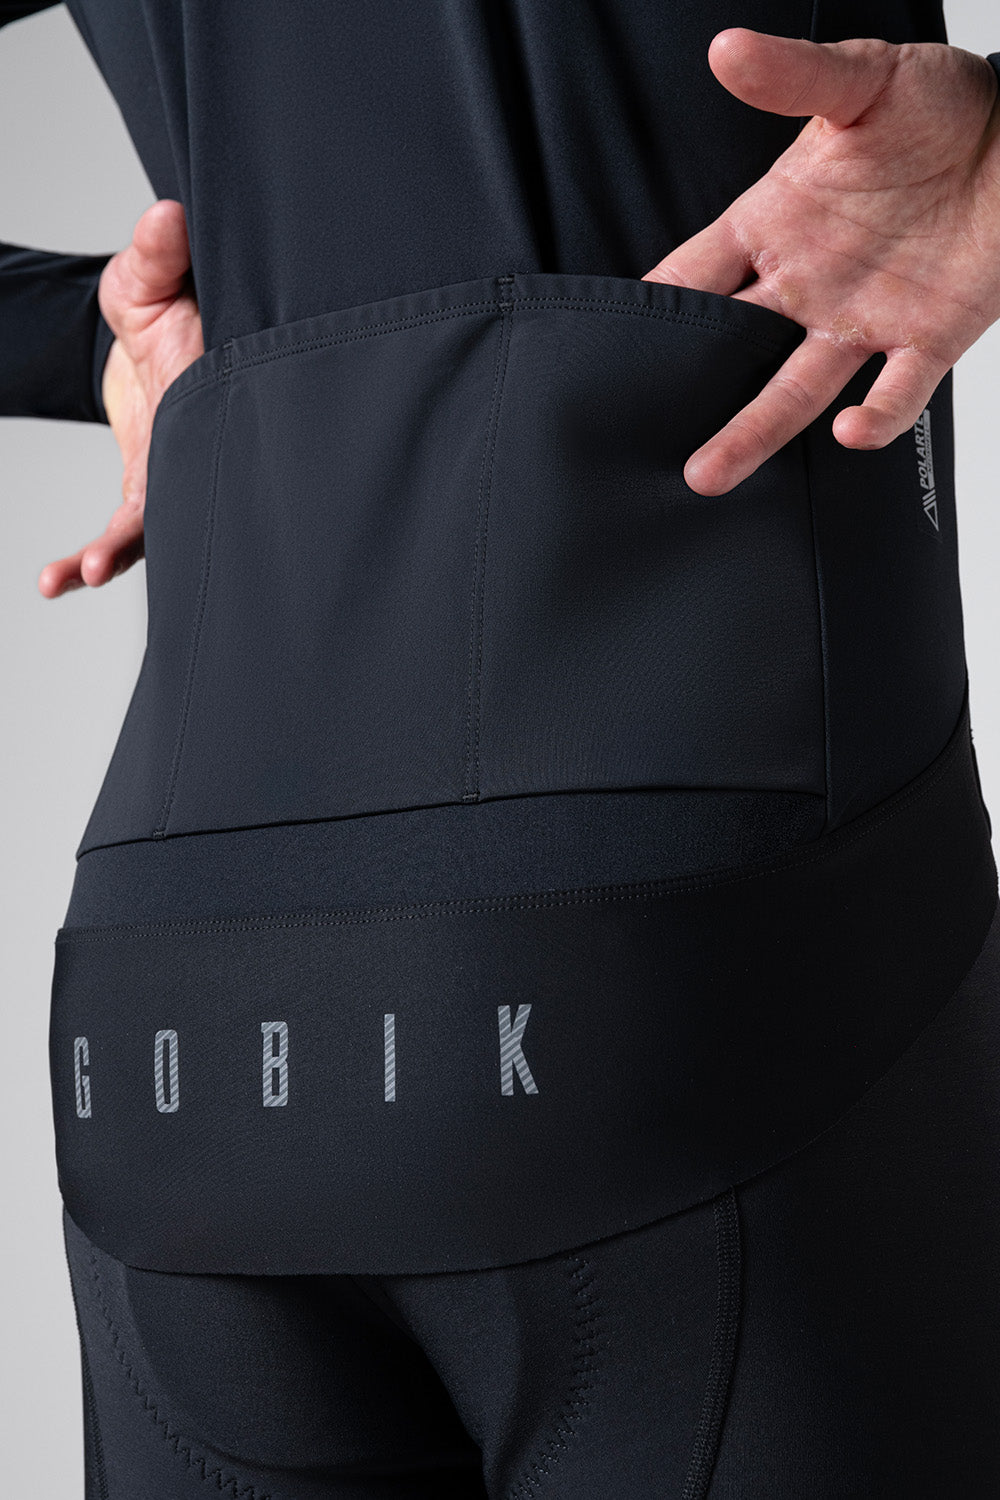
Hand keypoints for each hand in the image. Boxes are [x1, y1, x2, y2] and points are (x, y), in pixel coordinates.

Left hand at [37, 198, 202, 595]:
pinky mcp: (146, 493)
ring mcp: (175, 478)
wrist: (158, 336)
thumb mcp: (154, 280)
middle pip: (200, 498)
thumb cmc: (174, 309)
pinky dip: (91, 560)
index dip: (222, 464)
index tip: (194, 483)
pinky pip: (123, 536)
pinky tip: (54, 582)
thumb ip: (160, 256)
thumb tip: (165, 217)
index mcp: (216, 402)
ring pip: (157, 530)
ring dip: (117, 553)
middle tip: (116, 555)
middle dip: (165, 528)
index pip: (231, 432)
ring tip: (83, 571)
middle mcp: (201, 449)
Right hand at [643, 30, 999, 495]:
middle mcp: (808, 284)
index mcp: (776, 227)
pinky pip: (896, 393)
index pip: (694, 278)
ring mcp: (863, 318)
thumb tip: (728, 50)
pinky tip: (853, 432)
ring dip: (755, 433)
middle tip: (647, 434)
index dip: (654, 311)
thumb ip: (793, 74)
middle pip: (732, 351)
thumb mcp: (860, 79)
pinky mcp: (925, 339)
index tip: (610, 350)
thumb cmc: (938, 104)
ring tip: (710, 473)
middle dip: (689, 393)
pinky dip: (878, 418)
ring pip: (795, 390)